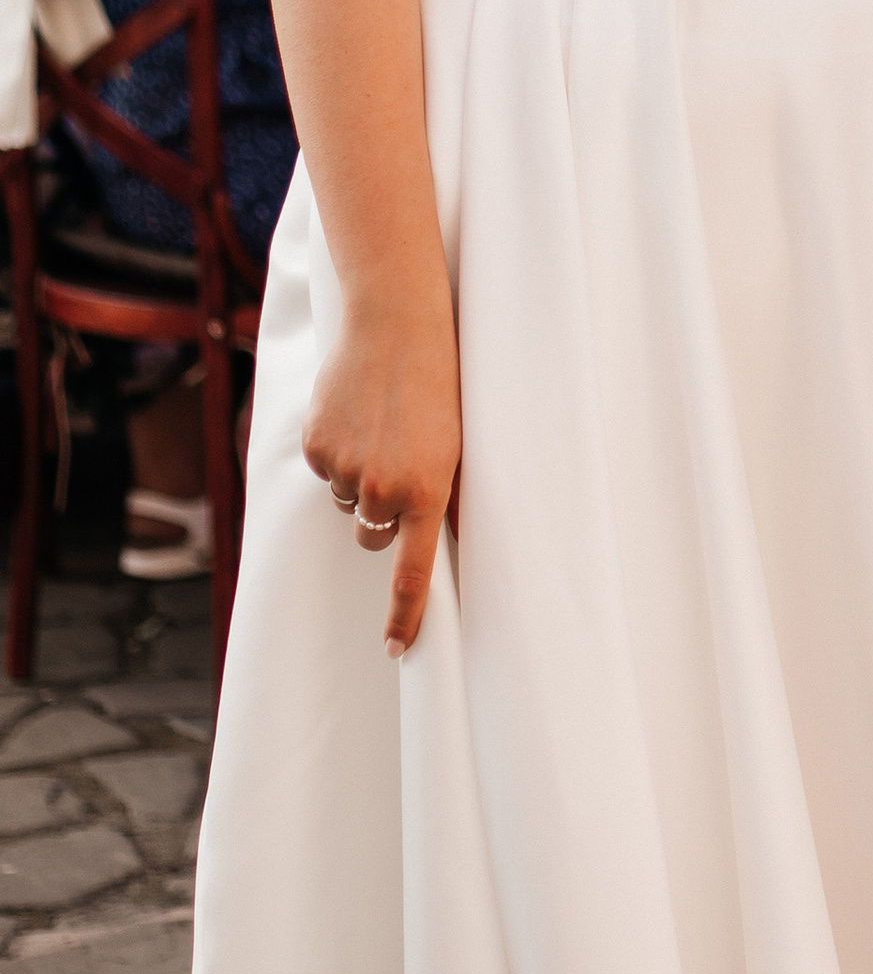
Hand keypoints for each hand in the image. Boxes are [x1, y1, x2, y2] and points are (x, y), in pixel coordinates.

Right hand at [303, 289, 461, 657]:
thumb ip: (440, 495)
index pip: (413, 574)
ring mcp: (346, 472)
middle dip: (381, 515)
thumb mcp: (455, 444)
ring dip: (359, 477)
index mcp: (427, 493)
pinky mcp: (316, 450)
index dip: (405, 617)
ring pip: (347, 502)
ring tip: (380, 426)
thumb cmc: (439, 383)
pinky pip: (324, 471)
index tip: (397, 649)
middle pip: (373, 536)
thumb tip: (437, 537)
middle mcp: (384, 491)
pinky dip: (336, 452)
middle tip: (396, 463)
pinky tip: (354, 413)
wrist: (397, 325)